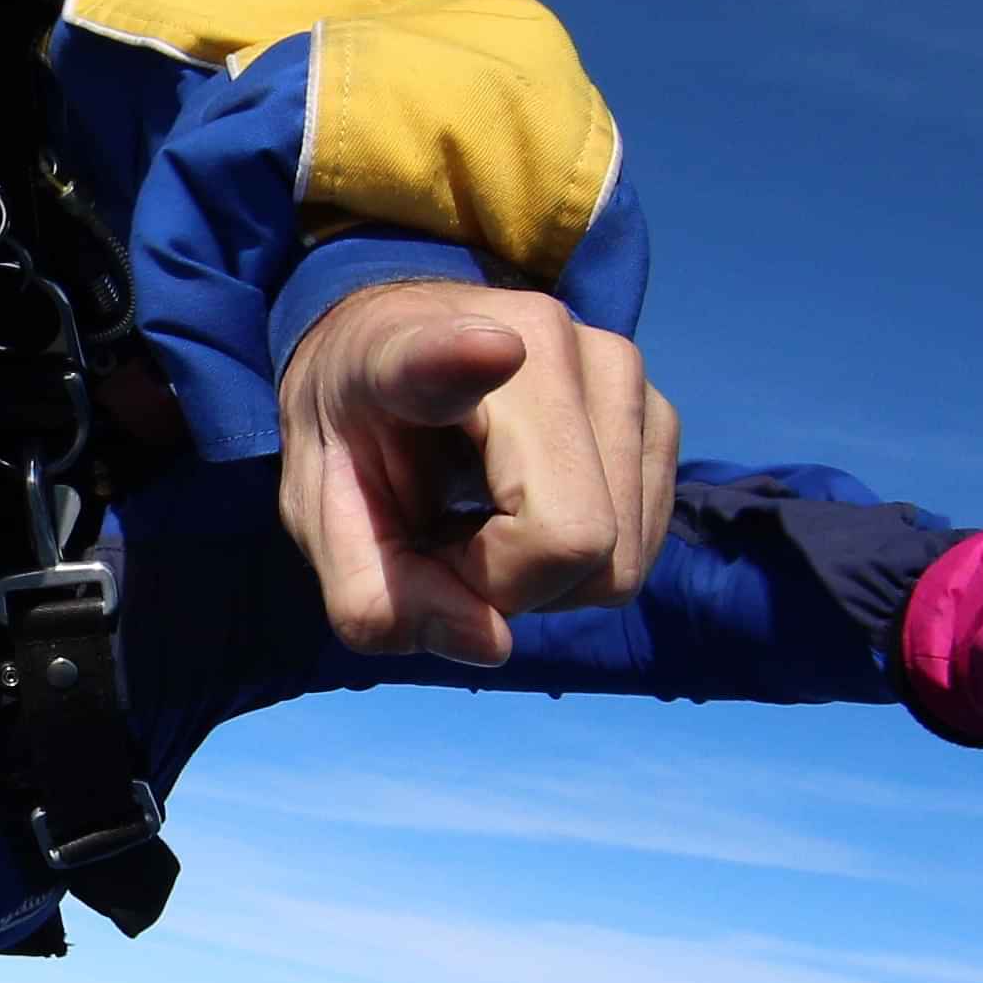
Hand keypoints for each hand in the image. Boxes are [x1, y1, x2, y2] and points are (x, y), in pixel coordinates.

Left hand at [279, 283, 673, 666]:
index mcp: (408, 352)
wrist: (394, 359)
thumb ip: (377, 599)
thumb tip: (492, 643)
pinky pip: (638, 551)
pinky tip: (527, 514)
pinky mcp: (658, 410)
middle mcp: (537, 340)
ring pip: (619, 560)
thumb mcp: (324, 529)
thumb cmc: (355, 441)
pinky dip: (579, 564)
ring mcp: (616, 370)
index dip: (460, 361)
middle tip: (446, 542)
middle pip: (576, 540)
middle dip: (505, 586)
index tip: (492, 350)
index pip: (441, 357)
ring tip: (482, 520)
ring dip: (542, 578)